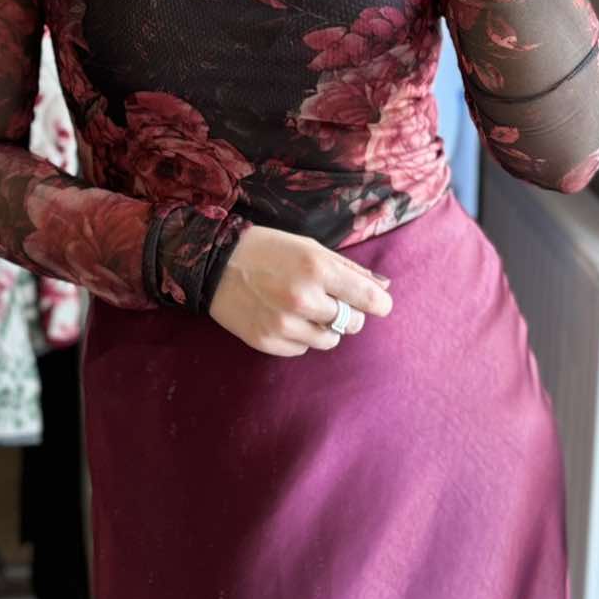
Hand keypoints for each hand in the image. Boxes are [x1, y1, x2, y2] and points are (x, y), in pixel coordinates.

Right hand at [208, 223, 393, 357]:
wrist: (214, 262)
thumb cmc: (268, 249)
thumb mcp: (311, 248)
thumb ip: (349, 269)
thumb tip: (384, 287)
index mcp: (318, 269)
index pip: (370, 300)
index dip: (380, 304)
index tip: (378, 304)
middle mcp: (303, 299)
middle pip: (352, 324)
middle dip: (348, 314)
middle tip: (331, 302)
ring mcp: (284, 324)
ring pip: (329, 341)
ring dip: (324, 327)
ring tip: (304, 309)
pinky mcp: (267, 342)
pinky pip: (302, 349)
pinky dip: (299, 337)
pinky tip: (283, 317)